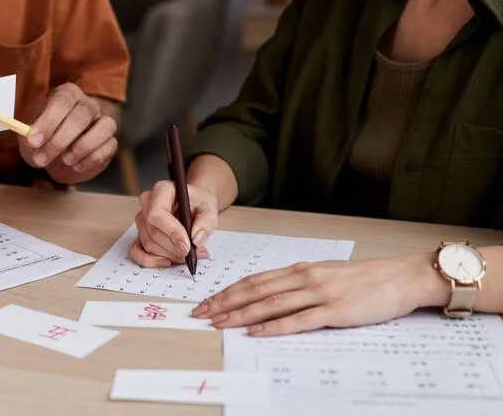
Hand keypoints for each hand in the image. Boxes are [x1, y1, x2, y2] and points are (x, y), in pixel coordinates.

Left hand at [19, 83, 118, 183]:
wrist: (59, 156)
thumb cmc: (45, 141)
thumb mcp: (31, 138)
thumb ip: (29, 138)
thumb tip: (31, 141)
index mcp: (66, 95)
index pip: (62, 100)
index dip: (48, 121)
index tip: (33, 141)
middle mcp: (87, 105)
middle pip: (82, 115)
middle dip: (60, 140)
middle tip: (42, 159)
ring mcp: (102, 122)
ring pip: (105, 126)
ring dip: (83, 146)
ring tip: (65, 160)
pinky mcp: (110, 141)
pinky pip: (110, 145)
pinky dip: (93, 158)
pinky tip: (76, 166)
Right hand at [128, 181, 217, 267]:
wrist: (194, 203)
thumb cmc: (199, 202)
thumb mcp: (210, 207)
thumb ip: (206, 222)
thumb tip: (196, 240)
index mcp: (162, 190)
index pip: (158, 213)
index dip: (171, 232)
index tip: (187, 246)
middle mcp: (147, 203)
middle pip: (153, 232)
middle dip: (174, 248)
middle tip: (194, 253)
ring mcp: (141, 219)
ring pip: (149, 244)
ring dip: (169, 255)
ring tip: (190, 255)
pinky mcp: (140, 233)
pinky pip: (137, 251)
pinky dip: (151, 260)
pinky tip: (167, 262)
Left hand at [192, 252, 448, 335]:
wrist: (399, 278)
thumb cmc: (363, 280)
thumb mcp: (325, 274)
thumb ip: (299, 282)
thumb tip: (272, 294)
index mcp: (299, 269)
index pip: (254, 280)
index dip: (228, 291)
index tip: (208, 300)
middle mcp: (303, 278)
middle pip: (255, 290)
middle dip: (224, 302)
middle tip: (201, 313)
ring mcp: (317, 293)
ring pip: (269, 304)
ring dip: (240, 314)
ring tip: (218, 322)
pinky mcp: (333, 311)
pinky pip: (297, 320)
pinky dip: (273, 326)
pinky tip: (256, 332)